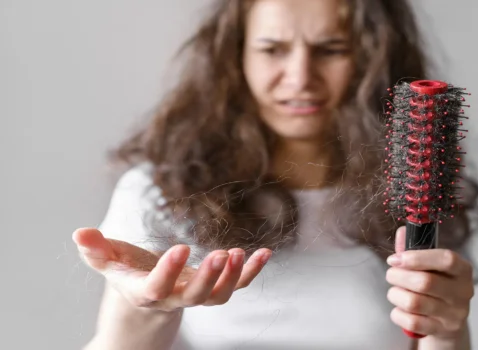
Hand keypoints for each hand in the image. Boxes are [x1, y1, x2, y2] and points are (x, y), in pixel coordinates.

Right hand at [72, 228, 271, 312]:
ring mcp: (197, 296)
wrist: (147, 298)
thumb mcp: (109, 262)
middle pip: (194, 297)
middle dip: (209, 278)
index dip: (168, 272)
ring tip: (241, 253)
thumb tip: (79, 233)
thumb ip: (96, 250)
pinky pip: (237, 285)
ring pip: (218, 296)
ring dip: (233, 277)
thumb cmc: (128, 274)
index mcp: (146, 291)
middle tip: (222, 255)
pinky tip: (265, 253)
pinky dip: (252, 272)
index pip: (156, 287)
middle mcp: (174, 298)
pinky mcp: (214, 289)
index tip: (181, 247)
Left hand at [385, 226, 473, 339]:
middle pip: (425, 282)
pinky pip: (411, 321)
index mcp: (463, 270)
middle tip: (391, 274)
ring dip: (395, 294)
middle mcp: (463, 292)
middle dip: (398, 276)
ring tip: (395, 291)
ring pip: (414, 302)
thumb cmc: (436, 287)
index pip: (446, 259)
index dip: (417, 257)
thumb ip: (415, 249)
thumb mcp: (430, 266)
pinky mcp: (442, 330)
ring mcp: (454, 314)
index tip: (395, 258)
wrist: (446, 322)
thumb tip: (402, 231)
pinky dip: (397, 313)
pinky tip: (400, 309)